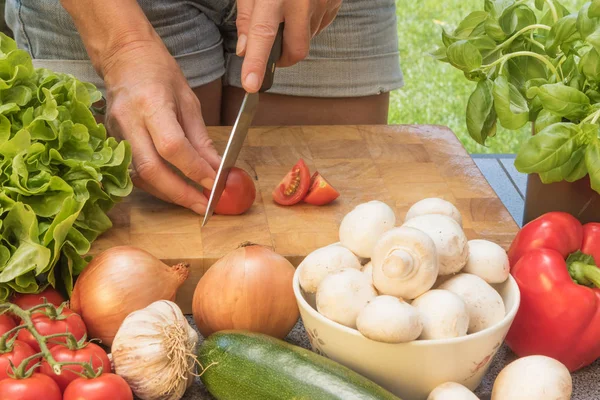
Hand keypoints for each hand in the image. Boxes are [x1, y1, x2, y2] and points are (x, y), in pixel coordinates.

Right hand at [102, 40, 220, 213]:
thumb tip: (216, 169)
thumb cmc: (159, 73)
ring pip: (139, 176)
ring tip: (193, 201)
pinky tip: (173, 189)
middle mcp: (128, 121)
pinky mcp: (110, 142)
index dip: (194, 170)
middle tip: (204, 205)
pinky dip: (155, 185)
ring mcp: (115, 133)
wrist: (124, 58)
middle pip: (151, 169)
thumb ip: (201, 139)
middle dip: (180, 193)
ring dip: (168, 193)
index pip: (172, 147)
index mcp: (151, 104)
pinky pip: (133, 172)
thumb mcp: (189, 101)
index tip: (214, 183)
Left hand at [235, 0, 341, 91]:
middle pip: (295, 51)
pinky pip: (319, 26)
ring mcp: (323, 3)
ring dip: (294, 36)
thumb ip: (246, 16)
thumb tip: (245, 49)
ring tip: (286, 11)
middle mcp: (302, 1)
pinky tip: (301, 6)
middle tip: (270, 51)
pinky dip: (307, 25)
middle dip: (282, 59)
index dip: (257, 62)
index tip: (251, 85)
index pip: (264, 35)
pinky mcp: (335, 3)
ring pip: (308, 39)